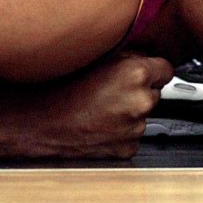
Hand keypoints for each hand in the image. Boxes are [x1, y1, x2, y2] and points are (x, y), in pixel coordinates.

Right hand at [37, 53, 173, 158]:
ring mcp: (134, 128)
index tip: (142, 71)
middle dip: (138, 90)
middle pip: (155, 92)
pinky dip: (120, 131)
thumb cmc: (57, 89)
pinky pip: (132, 135)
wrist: (36, 124)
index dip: (152, 69)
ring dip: (128, 111)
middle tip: (110, 89)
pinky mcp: (127, 149)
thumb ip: (126, 53)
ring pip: (143, 115)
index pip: (166, 68)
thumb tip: (144, 54)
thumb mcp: (94, 56)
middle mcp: (140, 101)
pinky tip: (98, 124)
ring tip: (98, 107)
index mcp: (136, 74)